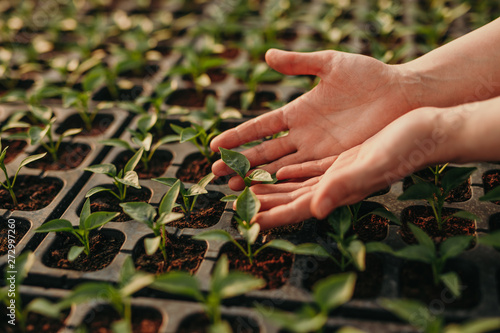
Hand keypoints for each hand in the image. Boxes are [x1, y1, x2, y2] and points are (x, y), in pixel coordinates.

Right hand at [211, 48, 416, 189]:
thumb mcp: (331, 64)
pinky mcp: (335, 161)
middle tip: (214, 175)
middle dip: (239, 163)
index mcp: (297, 111)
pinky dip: (285, 184)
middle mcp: (303, 135)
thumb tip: (267, 56)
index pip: (260, 127)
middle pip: (264, 152)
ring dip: (257, 178)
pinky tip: (267, 193)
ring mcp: (318, 151)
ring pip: (280, 168)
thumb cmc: (369, 75)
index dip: (237, 136)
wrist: (401, 93)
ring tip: (233, 189)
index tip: (214, 145)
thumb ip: (299, 62)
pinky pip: (305, 175)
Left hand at [250, 107, 458, 228]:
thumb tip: (316, 210)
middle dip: (263, 203)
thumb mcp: (372, 165)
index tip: (248, 222)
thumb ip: (343, 186)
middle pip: (291, 199)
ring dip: (272, 186)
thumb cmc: (405, 149)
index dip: (273, 216)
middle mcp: (335, 186)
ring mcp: (338, 172)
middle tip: (234, 205)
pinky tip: (278, 171)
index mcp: (339, 191)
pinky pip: (310, 167)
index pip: (298, 209)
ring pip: (297, 184)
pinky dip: (292, 170)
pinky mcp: (343, 157)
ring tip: (246, 188)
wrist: (426, 130)